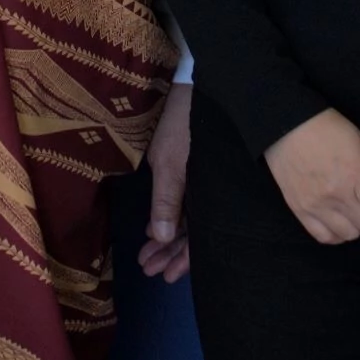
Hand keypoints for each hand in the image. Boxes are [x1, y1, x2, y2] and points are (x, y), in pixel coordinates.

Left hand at [137, 84, 192, 281]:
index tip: (162, 276)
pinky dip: (173, 217)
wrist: (200, 83)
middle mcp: (211, 191)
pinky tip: (158, 228)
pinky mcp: (200, 170)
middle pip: (195, 232)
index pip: (199, 237)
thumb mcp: (170, 159)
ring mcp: (206, 181)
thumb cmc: (184, 122)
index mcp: (209, 193)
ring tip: (148, 257)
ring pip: (192, 220)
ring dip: (169, 239)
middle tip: (149, 271)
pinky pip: (190, 203)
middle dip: (171, 254)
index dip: (182, 259)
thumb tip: (161, 237)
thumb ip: (167, 198)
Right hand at [265, 109, 359, 243]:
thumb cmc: (328, 128)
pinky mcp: (300, 211)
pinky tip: (339, 217)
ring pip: (351, 235)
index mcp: (356, 173)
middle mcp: (337, 194)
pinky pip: (326, 237)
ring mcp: (316, 205)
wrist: (285, 125)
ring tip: (356, 208)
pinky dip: (337, 232)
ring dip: (359, 224)